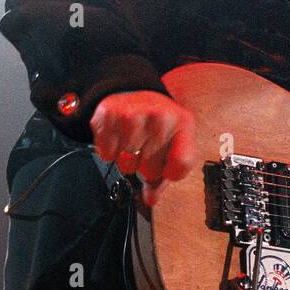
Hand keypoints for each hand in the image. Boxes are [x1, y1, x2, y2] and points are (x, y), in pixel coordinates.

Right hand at [90, 90, 197, 206]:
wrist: (134, 92)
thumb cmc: (158, 122)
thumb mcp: (174, 141)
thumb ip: (167, 174)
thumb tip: (150, 198)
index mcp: (183, 123)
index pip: (181, 165)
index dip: (170, 174)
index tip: (167, 168)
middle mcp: (160, 117)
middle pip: (151, 170)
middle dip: (147, 165)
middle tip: (147, 148)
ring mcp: (133, 115)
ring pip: (127, 165)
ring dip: (128, 159)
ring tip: (133, 142)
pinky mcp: (108, 116)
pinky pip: (106, 155)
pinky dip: (110, 151)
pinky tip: (118, 137)